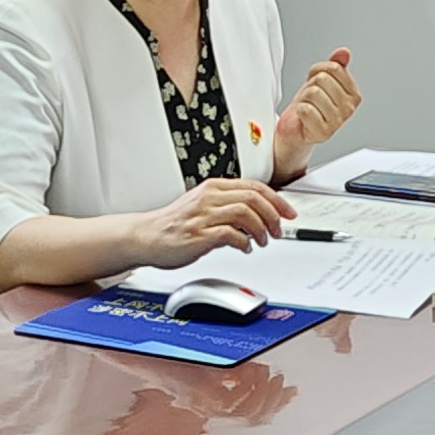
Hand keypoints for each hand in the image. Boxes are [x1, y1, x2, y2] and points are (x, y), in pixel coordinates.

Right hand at [132, 175, 294, 262]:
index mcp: (213, 188)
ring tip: (262, 241)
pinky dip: (243, 242)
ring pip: (245, 213)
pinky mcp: (198, 235)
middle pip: (253, 198)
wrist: (146, 236)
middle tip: (279, 230)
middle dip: (273, 215)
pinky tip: (244, 248)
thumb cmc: (174, 224)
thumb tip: (258, 216)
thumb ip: (228, 207)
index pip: (254, 186)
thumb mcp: (203, 207)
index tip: (288, 213)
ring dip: (261, 229)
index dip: (276, 200)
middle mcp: (209, 198)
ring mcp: (203, 216)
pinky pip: (230, 234)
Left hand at [270, 48, 361, 168]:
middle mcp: (349, 109)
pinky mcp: (323, 132)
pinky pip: (306, 109)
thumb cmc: (311, 105)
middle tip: (310, 98)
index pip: (335, 68)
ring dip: (304, 98)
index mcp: (354, 95)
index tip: (315, 81)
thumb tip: (344, 52)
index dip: (318, 70)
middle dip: (310, 85)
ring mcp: (338, 121)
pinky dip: (300, 111)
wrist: (296, 129)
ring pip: (313, 93)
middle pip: (323, 79)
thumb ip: (335, 66)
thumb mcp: (322, 81)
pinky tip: (303, 117)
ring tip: (307, 107)